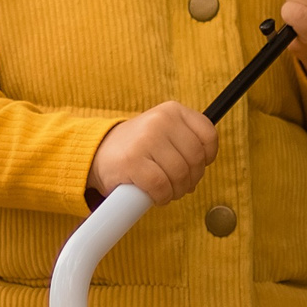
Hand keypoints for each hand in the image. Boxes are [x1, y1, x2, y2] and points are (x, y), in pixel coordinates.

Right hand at [86, 101, 217, 205]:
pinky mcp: (133, 161)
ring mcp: (146, 139)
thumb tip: (202, 168)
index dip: (207, 157)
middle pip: (195, 159)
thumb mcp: (163, 131)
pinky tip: (155, 195)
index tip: (196, 166)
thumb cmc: (138, 147)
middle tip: (179, 185)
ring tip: (167, 191)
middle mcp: (160, 120)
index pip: (208, 135)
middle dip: (191, 179)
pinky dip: (162, 196)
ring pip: (180, 174)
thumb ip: (186, 141)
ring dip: (177, 191)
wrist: (98, 152)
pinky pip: (161, 186)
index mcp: (172, 110)